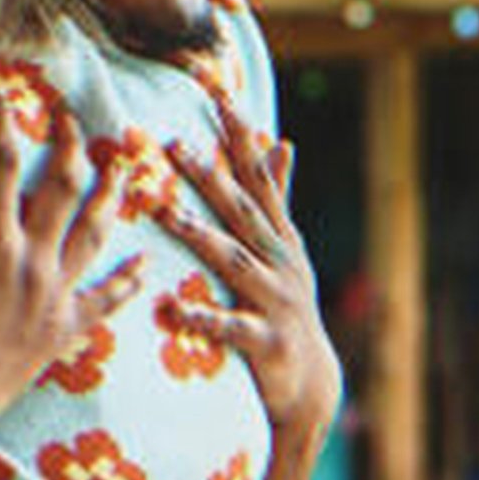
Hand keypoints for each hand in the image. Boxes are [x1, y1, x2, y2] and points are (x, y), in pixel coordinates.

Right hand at [0, 83, 144, 475]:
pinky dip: (128, 281)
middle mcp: (32, 263)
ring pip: (95, 233)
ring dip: (112, 194)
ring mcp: (54, 298)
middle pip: (62, 186)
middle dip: (69, 144)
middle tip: (70, 116)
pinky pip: (105, 301)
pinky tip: (147, 264)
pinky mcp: (63, 332)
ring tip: (125, 164)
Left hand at [154, 99, 340, 431]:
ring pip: (236, 263)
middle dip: (212, 177)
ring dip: (203, 237)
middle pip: (243, 212)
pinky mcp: (268, 342)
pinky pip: (232, 328)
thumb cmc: (284, 306)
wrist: (310, 382)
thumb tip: (282, 141)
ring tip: (168, 215)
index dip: (242, 139)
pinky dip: (203, 318)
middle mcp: (280, 262)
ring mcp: (277, 301)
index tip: (221, 98)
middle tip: (176, 146)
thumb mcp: (285, 249)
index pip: (259, 178)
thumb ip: (278, 196)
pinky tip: (172, 308)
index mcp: (279, 236)